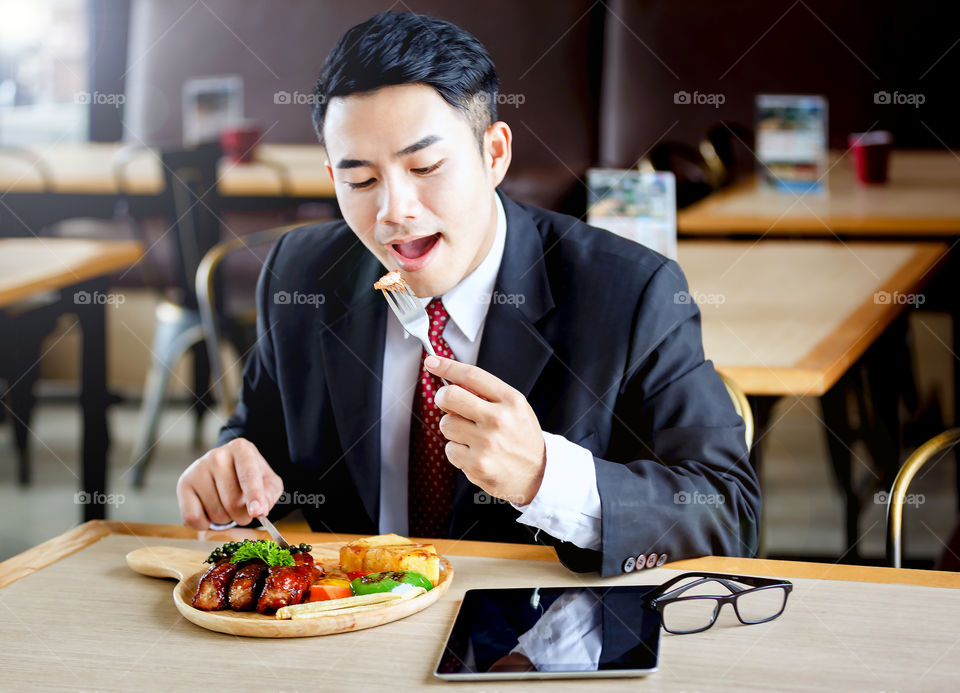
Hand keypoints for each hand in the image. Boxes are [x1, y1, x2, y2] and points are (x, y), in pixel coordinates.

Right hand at [176, 438, 283, 530]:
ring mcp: (197, 468)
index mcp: (241, 449)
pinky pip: (193, 518)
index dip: (254, 495)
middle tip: (244, 511)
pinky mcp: (183, 483)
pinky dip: (205, 524)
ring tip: (226, 505)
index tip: (257, 512)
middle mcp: (217, 455)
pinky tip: (210, 511)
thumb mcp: (268, 482)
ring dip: (226, 519)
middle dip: (242, 516)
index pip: (248, 475)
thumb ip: (269, 495)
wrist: (226, 468)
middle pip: (232, 501)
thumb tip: (260, 510)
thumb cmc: (249, 476)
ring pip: (215, 513)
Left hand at [425, 355, 545, 504]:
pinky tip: (474, 454)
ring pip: (446, 424)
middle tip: (447, 403)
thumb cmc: (522, 438)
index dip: (447, 366)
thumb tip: (451, 386)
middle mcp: (499, 419)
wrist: (538, 475)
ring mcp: (487, 443)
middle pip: (451, 396)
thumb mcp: (516, 409)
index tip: (432, 362)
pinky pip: (450, 449)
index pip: (472, 376)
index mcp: (511, 400)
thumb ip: (488, 395)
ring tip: (472, 437)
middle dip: (442, 398)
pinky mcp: (477, 464)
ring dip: (453, 429)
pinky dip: (457, 452)